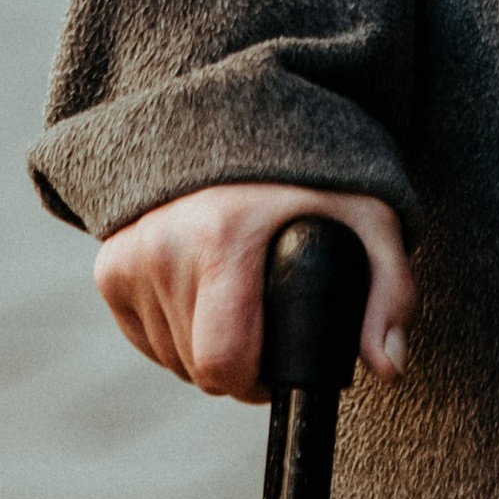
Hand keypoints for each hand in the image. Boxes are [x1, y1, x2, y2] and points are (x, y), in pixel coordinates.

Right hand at [95, 182, 414, 400]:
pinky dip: (173, 330)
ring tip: (239, 297)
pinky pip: (142, 336)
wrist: (247, 119)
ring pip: (170, 356)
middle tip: (269, 323)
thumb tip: (387, 365)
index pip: (222, 362)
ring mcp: (130, 252)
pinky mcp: (109, 263)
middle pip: (198, 366)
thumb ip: (389, 291)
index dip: (258, 380)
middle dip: (238, 364)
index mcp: (224, 235)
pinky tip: (204, 290)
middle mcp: (165, 243)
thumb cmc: (316, 174)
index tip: (282, 358)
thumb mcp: (369, 219)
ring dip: (204, 347)